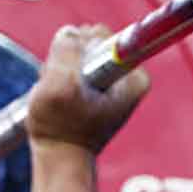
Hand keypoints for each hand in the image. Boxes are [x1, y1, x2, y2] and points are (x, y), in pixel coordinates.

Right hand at [26, 24, 150, 154]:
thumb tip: (72, 32)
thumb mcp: (60, 84)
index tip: (75, 75)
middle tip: (62, 88)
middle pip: (88, 42)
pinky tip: (58, 99)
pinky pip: (71, 67)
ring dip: (60, 70)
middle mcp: (129, 79)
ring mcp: (111, 84)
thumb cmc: (61, 128)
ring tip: (59, 98)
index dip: (78, 49)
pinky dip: (59, 79)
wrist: (60, 159)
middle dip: (68, 60)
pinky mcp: (95, 90)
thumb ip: (67, 48)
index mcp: (134, 78)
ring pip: (77, 54)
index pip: (101, 35)